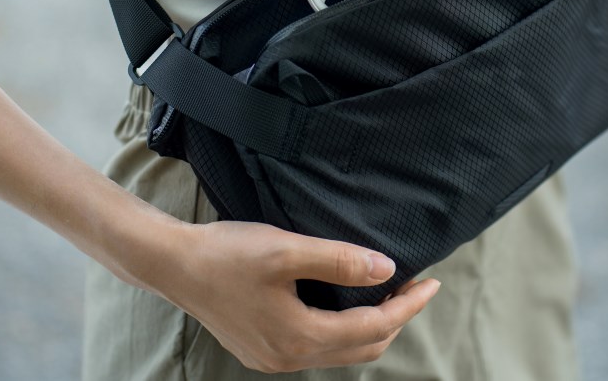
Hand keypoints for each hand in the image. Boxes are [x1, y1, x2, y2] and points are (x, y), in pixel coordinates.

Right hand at [152, 220, 439, 373]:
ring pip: (341, 350)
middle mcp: (289, 358)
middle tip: (416, 285)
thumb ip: (338, 260)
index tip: (433, 283)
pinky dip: (343, 327)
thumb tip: (386, 269)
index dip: (408, 306)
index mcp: (300, 337)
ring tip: (389, 291)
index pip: (373, 328)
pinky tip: (347, 301)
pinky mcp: (263, 349)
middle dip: (395, 318)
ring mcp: (274, 358)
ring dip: (371, 324)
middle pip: (362, 347)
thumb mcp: (287, 250)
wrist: (174, 265)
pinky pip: (318, 346)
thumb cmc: (228, 253)